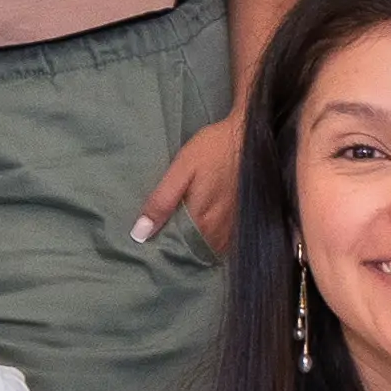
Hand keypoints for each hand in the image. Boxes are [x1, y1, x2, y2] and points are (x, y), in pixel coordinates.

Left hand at [132, 109, 249, 252]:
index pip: (178, 250)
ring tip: (182, 241)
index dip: (164, 250)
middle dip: (181, 251)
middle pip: (195, 253)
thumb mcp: (181, 170)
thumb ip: (162, 202)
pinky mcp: (244, 221)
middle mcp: (219, 232)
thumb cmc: (213, 149)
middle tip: (164, 245)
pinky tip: (205, 232)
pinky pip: (227, 244)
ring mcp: (235, 228)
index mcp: (200, 221)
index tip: (152, 249)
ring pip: (212, 250)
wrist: (250, 137)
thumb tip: (140, 234)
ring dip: (198, 248)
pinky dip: (214, 243)